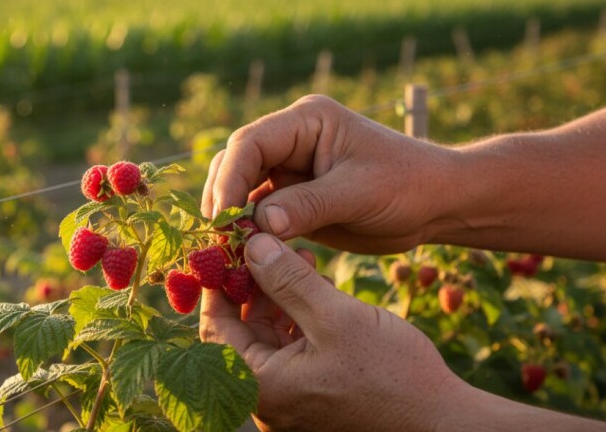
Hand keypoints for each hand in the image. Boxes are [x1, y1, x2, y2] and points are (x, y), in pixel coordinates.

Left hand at [199, 233, 464, 430]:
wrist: (444, 423)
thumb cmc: (393, 376)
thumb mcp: (336, 318)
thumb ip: (289, 282)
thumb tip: (252, 246)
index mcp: (262, 385)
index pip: (215, 328)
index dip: (218, 283)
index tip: (229, 247)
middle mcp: (268, 397)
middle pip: (240, 331)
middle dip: (254, 285)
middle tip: (269, 246)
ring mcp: (291, 397)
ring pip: (267, 336)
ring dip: (279, 296)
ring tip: (301, 259)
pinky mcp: (314, 393)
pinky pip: (292, 349)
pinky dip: (299, 316)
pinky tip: (318, 286)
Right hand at [202, 95, 456, 253]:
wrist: (438, 204)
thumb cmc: (408, 185)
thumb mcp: (360, 193)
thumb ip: (307, 206)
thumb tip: (257, 225)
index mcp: (305, 122)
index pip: (250, 143)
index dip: (230, 179)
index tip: (222, 219)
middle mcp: (290, 141)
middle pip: (236, 164)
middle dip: (223, 200)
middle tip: (217, 241)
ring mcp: (288, 170)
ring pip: (241, 191)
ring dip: (232, 220)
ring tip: (227, 253)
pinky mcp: (291, 200)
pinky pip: (258, 215)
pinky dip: (248, 235)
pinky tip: (244, 259)